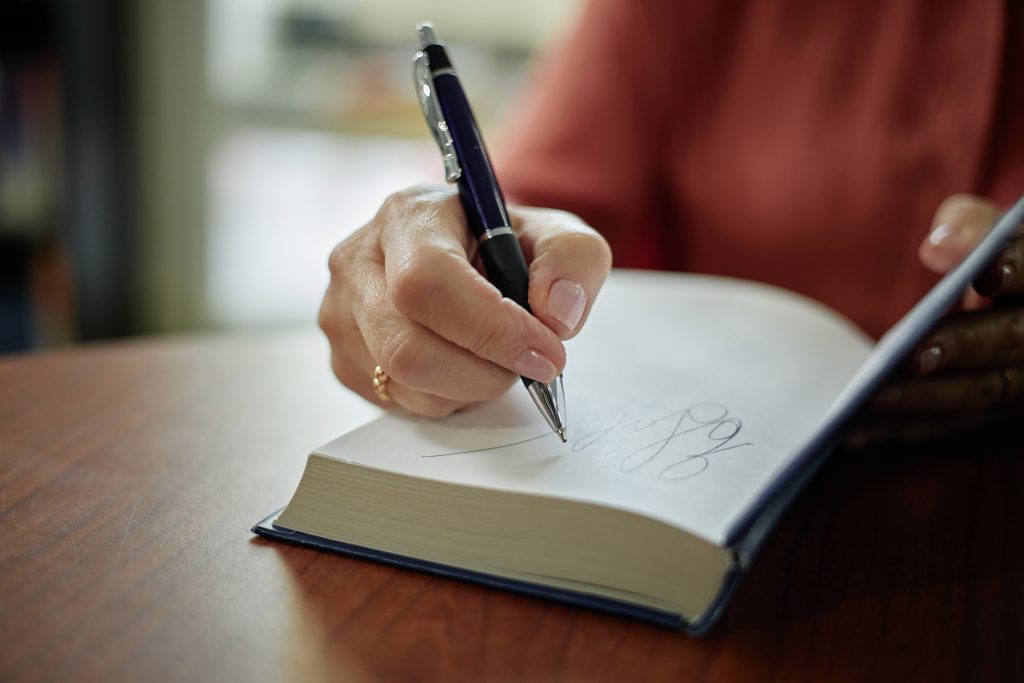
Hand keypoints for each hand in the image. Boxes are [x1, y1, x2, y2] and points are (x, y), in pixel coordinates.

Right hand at [319, 185, 611, 416]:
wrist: (465, 256)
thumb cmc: (505, 245)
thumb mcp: (554, 234)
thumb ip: (573, 260)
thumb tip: (557, 315)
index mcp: (407, 215)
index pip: (429, 282)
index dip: (490, 329)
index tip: (546, 353)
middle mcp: (357, 260)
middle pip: (407, 347)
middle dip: (484, 372)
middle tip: (533, 367)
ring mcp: (340, 312)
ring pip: (404, 383)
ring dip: (470, 388)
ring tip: (497, 358)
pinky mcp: (342, 357)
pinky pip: (398, 402)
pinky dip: (448, 398)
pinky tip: (465, 365)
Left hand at [850, 194, 1023, 445]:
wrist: (1006, 302)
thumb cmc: (993, 255)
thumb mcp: (987, 232)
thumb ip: (971, 225)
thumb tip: (939, 246)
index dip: (1019, 269)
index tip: (986, 274)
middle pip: (1013, 341)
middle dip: (962, 347)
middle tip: (908, 356)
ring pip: (987, 391)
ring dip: (931, 396)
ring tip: (874, 396)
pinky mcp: (1001, 409)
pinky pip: (959, 421)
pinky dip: (914, 424)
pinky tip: (863, 425)